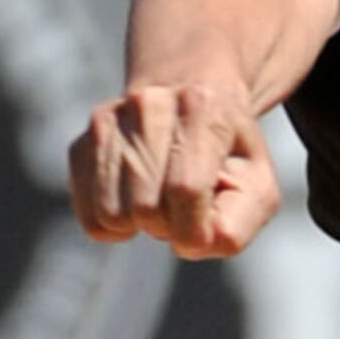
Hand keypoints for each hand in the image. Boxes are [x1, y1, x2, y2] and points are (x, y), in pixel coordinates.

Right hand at [65, 72, 279, 260]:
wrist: (189, 96)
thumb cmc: (228, 152)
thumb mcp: (257, 183)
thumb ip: (238, 222)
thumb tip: (191, 242)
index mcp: (201, 108)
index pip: (186, 189)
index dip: (195, 228)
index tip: (204, 229)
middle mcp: (148, 105)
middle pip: (145, 209)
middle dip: (168, 225)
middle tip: (183, 206)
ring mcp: (109, 122)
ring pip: (112, 216)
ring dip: (139, 225)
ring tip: (159, 198)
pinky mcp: (82, 143)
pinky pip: (90, 217)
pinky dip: (115, 224)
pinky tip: (135, 199)